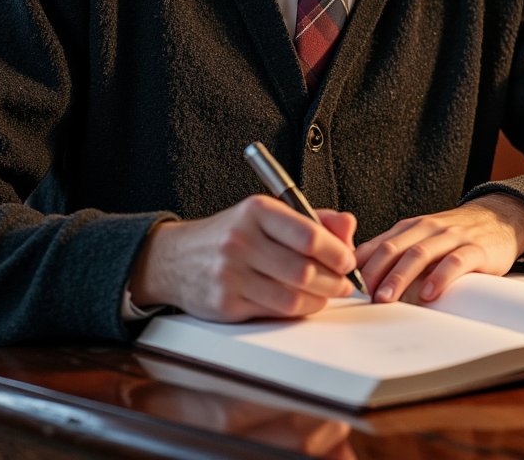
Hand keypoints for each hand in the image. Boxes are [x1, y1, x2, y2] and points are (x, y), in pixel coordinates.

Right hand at [128, 196, 357, 321]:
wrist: (174, 258)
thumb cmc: (230, 234)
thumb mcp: (267, 214)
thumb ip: (312, 218)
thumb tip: (349, 227)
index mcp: (256, 210)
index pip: (308, 233)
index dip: (336, 252)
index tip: (348, 260)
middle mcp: (241, 240)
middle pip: (304, 269)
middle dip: (333, 281)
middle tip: (344, 283)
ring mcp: (231, 274)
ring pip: (292, 296)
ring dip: (318, 299)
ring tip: (326, 294)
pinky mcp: (225, 303)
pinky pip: (273, 313)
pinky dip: (296, 311)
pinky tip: (302, 302)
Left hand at [354, 194, 523, 304]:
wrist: (497, 219)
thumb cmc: (453, 235)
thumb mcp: (420, 238)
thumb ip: (395, 253)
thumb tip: (361, 278)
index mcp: (410, 228)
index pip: (378, 245)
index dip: (360, 266)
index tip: (347, 286)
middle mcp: (426, 229)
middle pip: (394, 249)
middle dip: (375, 273)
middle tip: (363, 296)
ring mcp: (450, 237)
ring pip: (419, 254)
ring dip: (399, 277)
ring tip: (386, 298)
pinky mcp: (474, 249)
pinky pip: (454, 262)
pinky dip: (439, 278)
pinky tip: (429, 293)